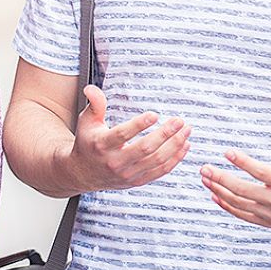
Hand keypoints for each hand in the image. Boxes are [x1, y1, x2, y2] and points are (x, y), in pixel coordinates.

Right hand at [61, 85, 190, 192]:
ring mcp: (128, 174)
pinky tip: (184, 146)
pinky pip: (161, 171)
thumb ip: (94, 104)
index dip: (139, 124)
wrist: (84, 173)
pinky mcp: (137, 181)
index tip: (155, 114)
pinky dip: (175, 159)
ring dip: (175, 145)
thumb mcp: (86, 121)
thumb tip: (91, 88)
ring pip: (157, 160)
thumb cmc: (88, 142)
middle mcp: (115, 162)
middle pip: (145, 149)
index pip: (123, 135)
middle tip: (179, 121)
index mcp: (102, 145)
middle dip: (165, 134)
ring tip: (186, 130)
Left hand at [200, 128, 270, 231]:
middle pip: (244, 191)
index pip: (261, 173)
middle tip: (204, 168)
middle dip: (221, 179)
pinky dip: (228, 207)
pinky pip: (245, 216)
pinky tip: (214, 195)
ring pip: (240, 204)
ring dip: (220, 191)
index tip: (227, 152)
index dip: (243, 162)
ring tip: (204, 179)